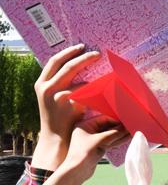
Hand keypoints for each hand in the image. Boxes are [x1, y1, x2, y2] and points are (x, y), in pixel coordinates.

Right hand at [32, 44, 100, 169]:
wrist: (56, 137)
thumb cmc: (60, 117)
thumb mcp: (55, 97)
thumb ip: (63, 84)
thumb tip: (80, 69)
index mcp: (41, 83)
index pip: (54, 61)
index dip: (69, 52)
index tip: (82, 47)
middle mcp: (46, 87)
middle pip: (68, 65)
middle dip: (84, 57)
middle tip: (98, 53)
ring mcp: (56, 95)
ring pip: (79, 79)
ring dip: (94, 74)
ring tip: (108, 72)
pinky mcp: (68, 104)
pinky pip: (85, 91)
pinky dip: (96, 89)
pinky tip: (107, 87)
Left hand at [41, 116, 128, 184]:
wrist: (78, 171)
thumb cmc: (84, 153)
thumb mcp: (101, 140)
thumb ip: (114, 133)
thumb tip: (126, 127)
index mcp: (85, 125)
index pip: (104, 119)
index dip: (116, 120)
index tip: (126, 121)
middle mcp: (89, 131)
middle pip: (107, 126)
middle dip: (119, 127)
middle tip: (131, 126)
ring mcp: (93, 140)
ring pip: (109, 135)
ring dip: (120, 134)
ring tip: (132, 132)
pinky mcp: (98, 148)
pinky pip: (109, 142)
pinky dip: (118, 140)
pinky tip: (127, 138)